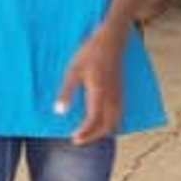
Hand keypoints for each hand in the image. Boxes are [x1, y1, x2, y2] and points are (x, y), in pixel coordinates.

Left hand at [55, 23, 125, 144]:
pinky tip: (101, 121)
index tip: (74, 139)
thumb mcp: (73, 71)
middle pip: (107, 126)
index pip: (94, 121)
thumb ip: (67, 93)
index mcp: (99, 93)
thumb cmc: (90, 54)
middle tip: (79, 139)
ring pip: (115, 121)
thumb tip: (59, 112)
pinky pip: (119, 114)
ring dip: (103, 131)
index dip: (85, 133)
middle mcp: (112, 98)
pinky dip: (110, 123)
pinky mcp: (121, 92)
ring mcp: (119, 95)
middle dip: (94, 136)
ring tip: (89, 133)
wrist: (112, 41)